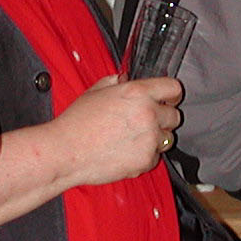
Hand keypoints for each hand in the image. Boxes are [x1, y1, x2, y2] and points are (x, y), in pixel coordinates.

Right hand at [56, 75, 182, 187]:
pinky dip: (145, 156)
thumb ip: (116, 82)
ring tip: (131, 138)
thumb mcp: (95, 91)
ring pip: (167, 138)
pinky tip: (125, 151)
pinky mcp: (146, 160)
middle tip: (143, 122)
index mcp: (137, 93)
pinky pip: (156, 157)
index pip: (173, 88)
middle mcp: (148, 114)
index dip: (171, 94)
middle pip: (175, 115)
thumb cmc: (76, 123)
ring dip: (155, 138)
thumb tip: (126, 80)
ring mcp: (149, 139)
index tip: (168, 99)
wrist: (66, 151)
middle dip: (162, 118)